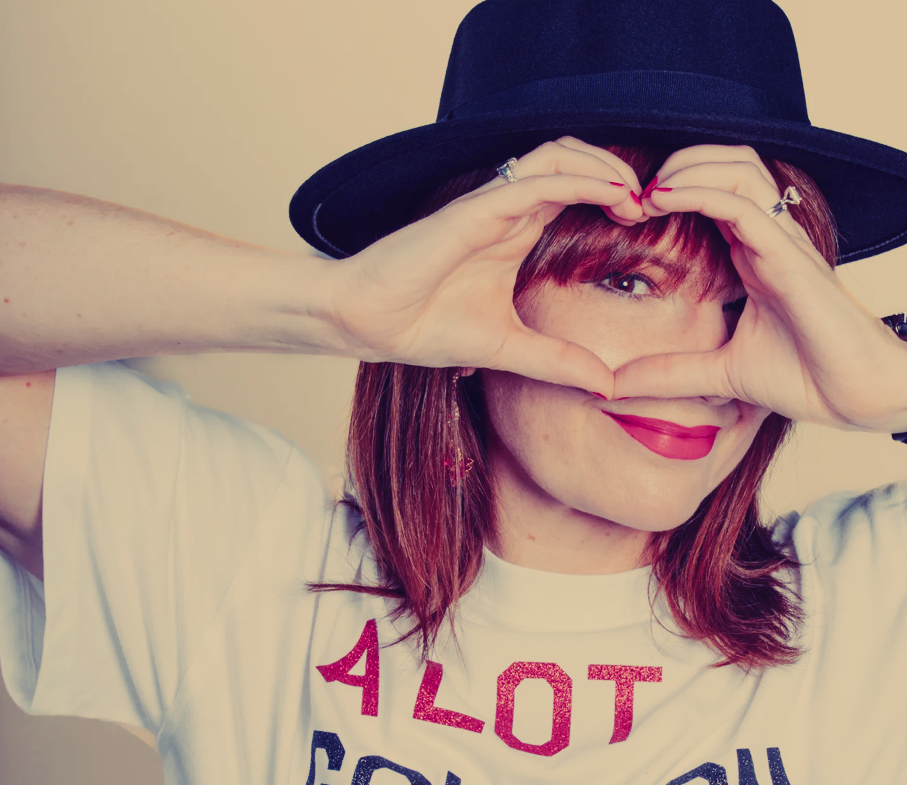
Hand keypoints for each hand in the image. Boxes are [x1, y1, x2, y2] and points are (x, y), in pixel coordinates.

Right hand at [325, 138, 645, 394]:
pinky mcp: (474, 211)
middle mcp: (507, 209)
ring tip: (638, 196)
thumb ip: (558, 362)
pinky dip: (579, 180)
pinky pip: (534, 181)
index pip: (575, 190)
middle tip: (656, 204)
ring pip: (559, 156)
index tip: (651, 224)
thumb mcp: (510, 349)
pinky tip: (613, 196)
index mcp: (516, 231)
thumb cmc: (424, 326)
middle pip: (574, 160)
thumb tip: (606, 387)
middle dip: (620, 172)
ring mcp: (490, 205)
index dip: (617, 195)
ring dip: (606, 167)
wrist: (370, 324)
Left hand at [612, 144, 906, 431]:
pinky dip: (701, 192)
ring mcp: (783, 241)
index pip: (712, 194)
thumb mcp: (719, 375)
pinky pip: (744, 205)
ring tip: (644, 191)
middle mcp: (770, 238)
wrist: (856, 396)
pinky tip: (663, 197)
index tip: (624, 212)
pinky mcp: (791, 256)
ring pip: (737, 169)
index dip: (668, 192)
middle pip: (726, 164)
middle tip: (627, 194)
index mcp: (754, 255)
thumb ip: (669, 374)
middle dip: (674, 165)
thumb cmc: (806, 378)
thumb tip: (614, 386)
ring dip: (686, 168)